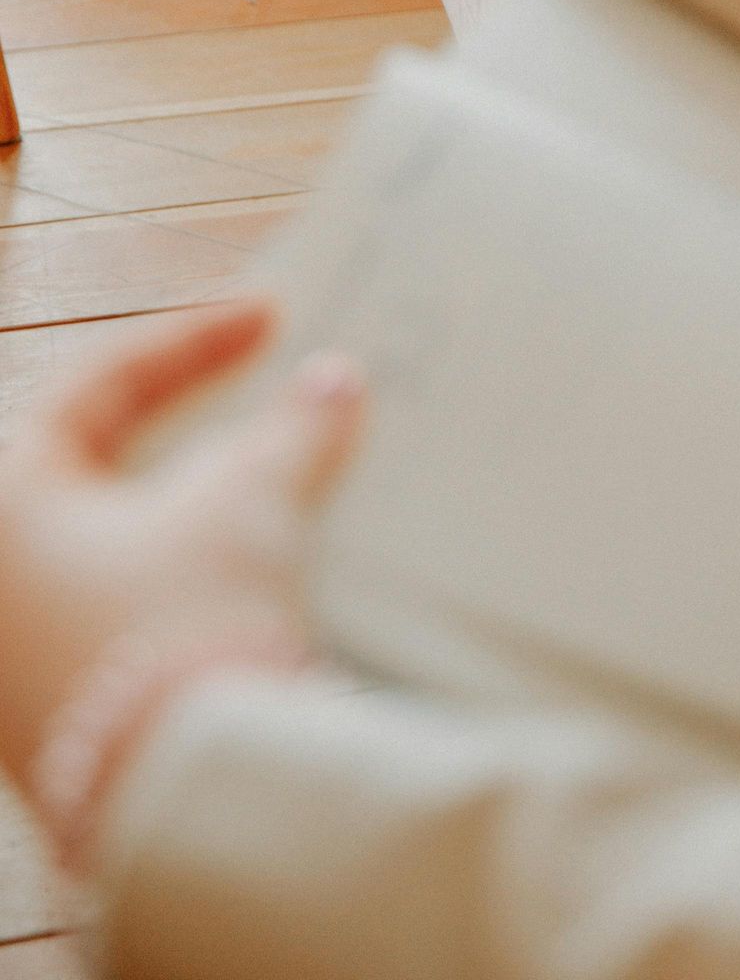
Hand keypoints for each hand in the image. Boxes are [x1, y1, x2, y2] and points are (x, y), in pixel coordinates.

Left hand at [0, 304, 361, 791]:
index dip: (194, 341)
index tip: (268, 317)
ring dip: (186, 504)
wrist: (189, 797)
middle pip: (92, 465)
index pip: (98, 385)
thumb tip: (333, 383)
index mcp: (4, 501)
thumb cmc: (185, 626)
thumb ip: (290, 432)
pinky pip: (115, 609)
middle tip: (256, 394)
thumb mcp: (247, 506)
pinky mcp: (55, 716)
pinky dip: (175, 572)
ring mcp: (13, 655)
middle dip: (184, 426)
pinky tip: (245, 568)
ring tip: (269, 478)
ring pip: (105, 543)